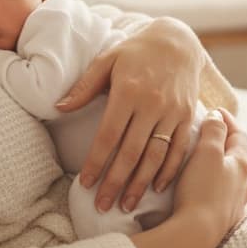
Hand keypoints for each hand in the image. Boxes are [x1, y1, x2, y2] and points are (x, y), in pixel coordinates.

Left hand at [55, 17, 205, 212]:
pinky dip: (169, 171)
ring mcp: (173, 112)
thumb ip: (84, 86)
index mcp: (128, 91)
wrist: (177, 42)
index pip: (108, 135)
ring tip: (126, 205)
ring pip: (156, 155)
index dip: (97, 162)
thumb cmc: (135, 52)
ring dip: (141, 183)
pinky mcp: (188, 116)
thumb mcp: (106, 60)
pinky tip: (156, 188)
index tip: (86, 184)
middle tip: (103, 205)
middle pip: (131, 151)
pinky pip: (178, 149)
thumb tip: (58, 107)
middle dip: (116, 182)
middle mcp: (152, 104)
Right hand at [173, 107, 246, 239]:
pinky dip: (215, 184)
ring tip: (203, 160)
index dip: (227, 120)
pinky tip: (205, 187)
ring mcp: (236, 203)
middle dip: (224, 142)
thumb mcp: (207, 152)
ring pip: (231, 176)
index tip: (214, 110)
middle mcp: (245, 183)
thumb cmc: (201, 190)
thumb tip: (218, 116)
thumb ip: (214, 131)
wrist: (196, 235)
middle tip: (207, 133)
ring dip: (219, 165)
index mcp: (243, 164)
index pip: (240, 134)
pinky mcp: (225, 218)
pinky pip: (223, 194)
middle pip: (237, 155)